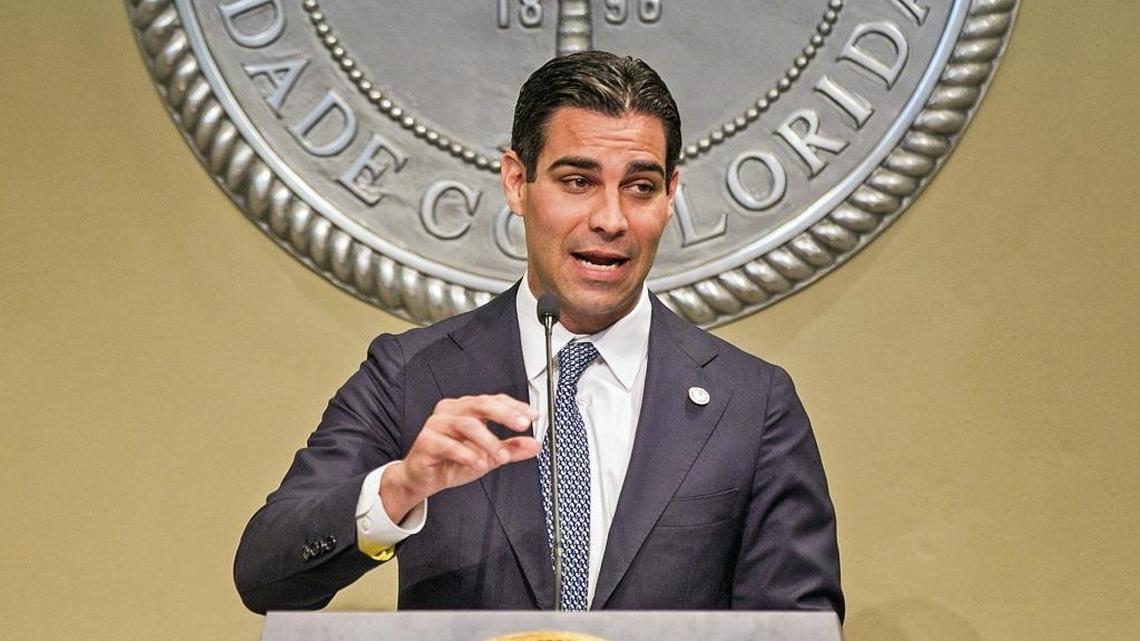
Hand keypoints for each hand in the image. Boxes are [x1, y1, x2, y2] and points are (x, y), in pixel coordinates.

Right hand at [381, 394, 539, 522]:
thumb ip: (510, 449)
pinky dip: (466, 454)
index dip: (514, 406)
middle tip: (522, 425)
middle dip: (505, 414)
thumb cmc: (452, 462)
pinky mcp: (426, 441)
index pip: (493, 400)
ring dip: (488, 441)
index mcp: (466, 409)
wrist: (423, 479)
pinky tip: (478, 462)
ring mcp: (437, 424)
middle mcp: (452, 411)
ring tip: (501, 457)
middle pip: (481, 405)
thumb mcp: (488, 456)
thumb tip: (534, 445)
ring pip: (467, 424)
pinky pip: (448, 444)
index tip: (532, 416)